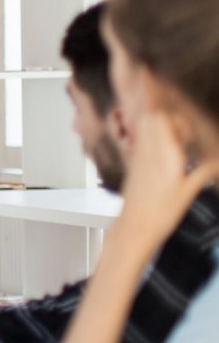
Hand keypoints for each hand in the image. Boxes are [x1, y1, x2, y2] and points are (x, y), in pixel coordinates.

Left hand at [112, 110, 218, 263]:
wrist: (134, 226)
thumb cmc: (161, 213)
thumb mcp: (189, 191)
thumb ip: (205, 170)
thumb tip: (218, 159)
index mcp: (164, 154)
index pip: (162, 117)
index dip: (177, 117)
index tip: (189, 132)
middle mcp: (148, 150)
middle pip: (151, 116)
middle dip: (168, 117)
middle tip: (183, 135)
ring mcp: (137, 155)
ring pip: (143, 126)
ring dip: (159, 126)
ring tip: (175, 142)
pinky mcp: (133, 162)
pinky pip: (140, 139)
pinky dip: (151, 138)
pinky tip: (163, 153)